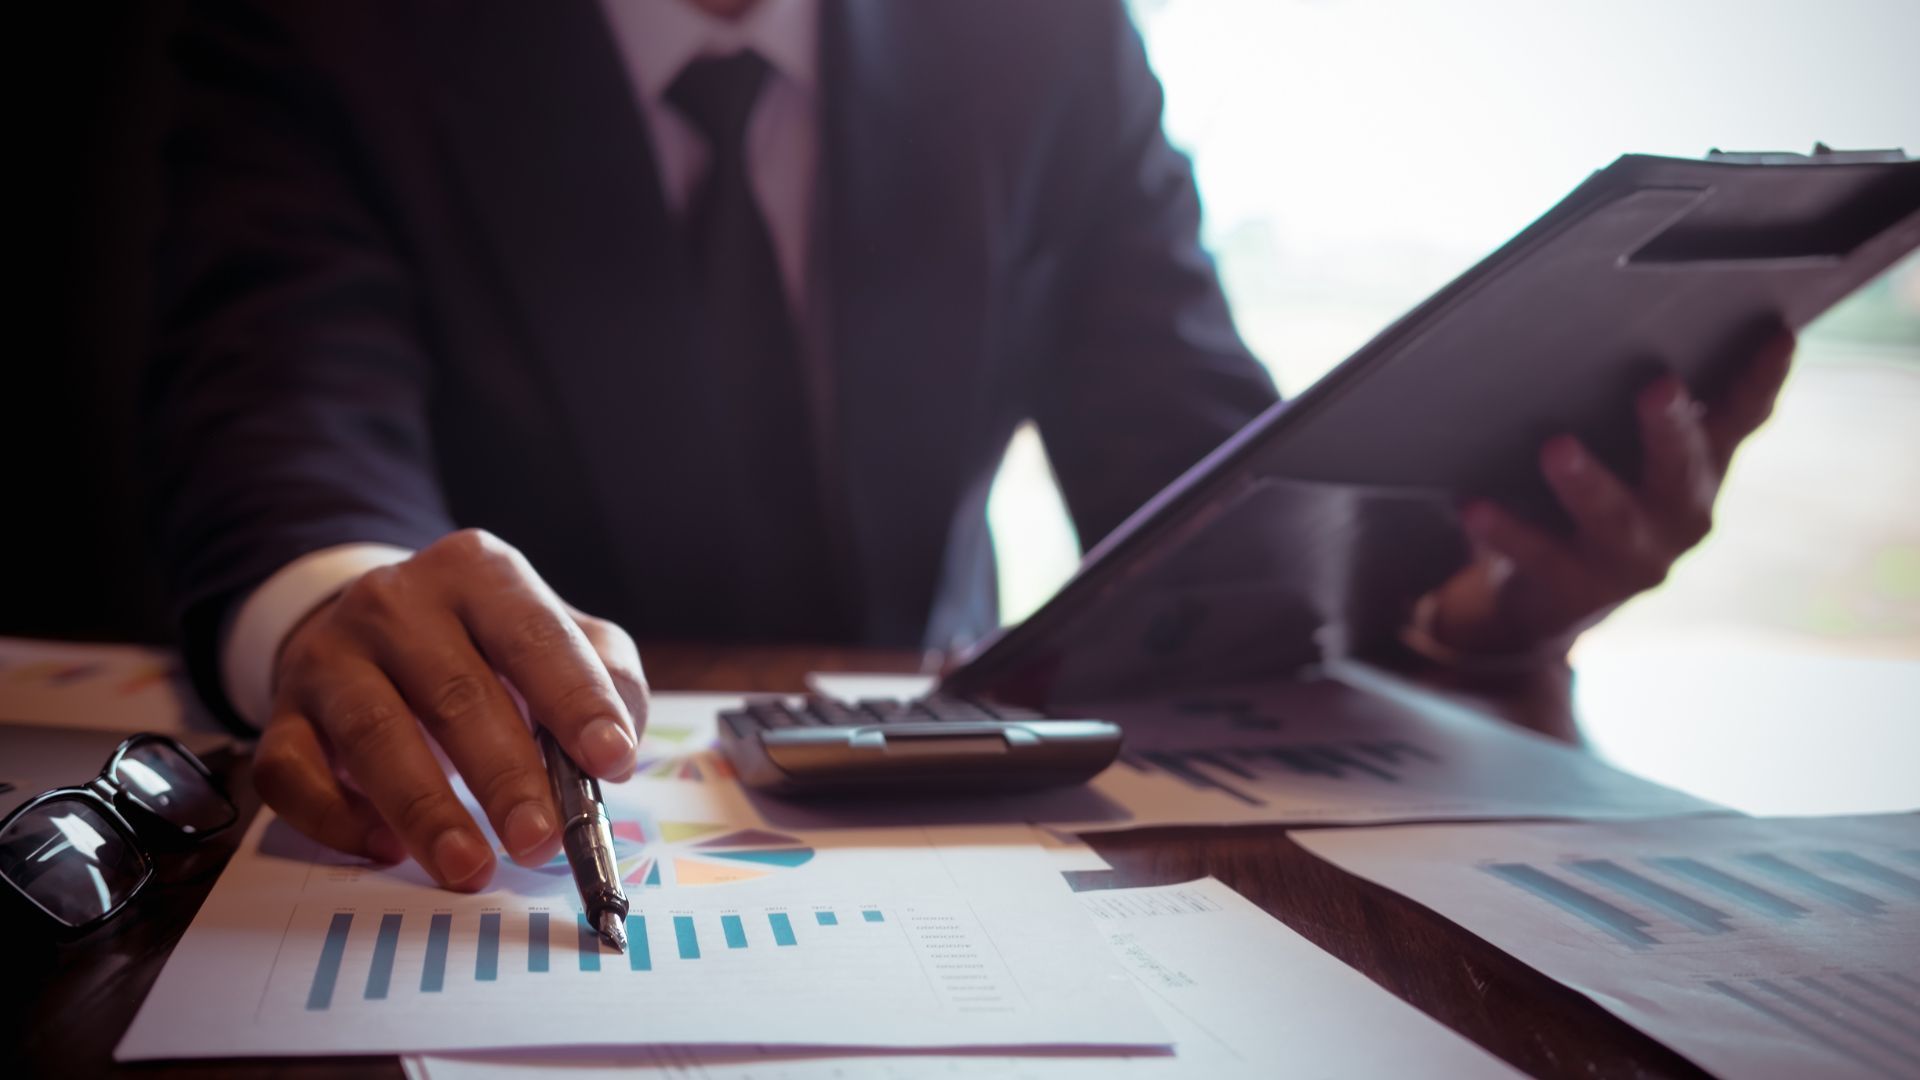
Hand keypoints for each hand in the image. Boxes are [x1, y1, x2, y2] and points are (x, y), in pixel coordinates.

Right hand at [251, 529, 648, 889]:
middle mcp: (397, 601)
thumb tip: (620, 740)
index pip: (534, 635)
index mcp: (478, 573)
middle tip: (541, 838)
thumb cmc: (485, 646)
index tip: (611, 760)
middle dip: (505, 774)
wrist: (370, 629)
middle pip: (454, 692)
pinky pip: (292, 772)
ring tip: (470, 867)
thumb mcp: (556, 637)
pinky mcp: (283, 712)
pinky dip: (338, 818)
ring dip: (426, 809)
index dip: (575, 700)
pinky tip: (385, 849)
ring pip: (373, 734)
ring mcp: (330, 654)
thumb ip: (603, 675)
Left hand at [1423, 330, 1795, 658]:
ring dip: (1586, 481)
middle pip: (1683, 467)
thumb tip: (1596, 315)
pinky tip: (1474, 503)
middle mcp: (1683, 513)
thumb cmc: (1592, 490)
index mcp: (1701, 466)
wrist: (1550, 594)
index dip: (1763, 379)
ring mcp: (1635, 558)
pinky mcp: (1579, 588)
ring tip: (1556, 448)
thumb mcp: (1623, 446)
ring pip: (1613, 517)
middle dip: (1672, 428)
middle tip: (1660, 385)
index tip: (1778, 333)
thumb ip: (1630, 399)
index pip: (1743, 418)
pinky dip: (1506, 528)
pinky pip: (1539, 554)